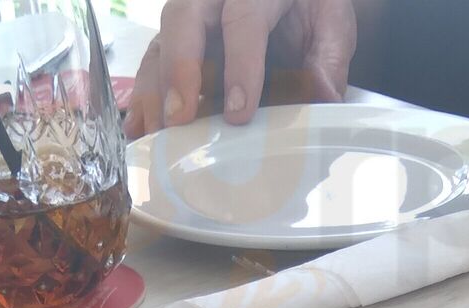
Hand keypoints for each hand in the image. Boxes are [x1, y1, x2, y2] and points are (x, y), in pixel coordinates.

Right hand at [124, 0, 359, 137]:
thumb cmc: (309, 7)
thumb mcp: (330, 23)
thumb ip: (329, 57)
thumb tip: (324, 96)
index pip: (242, 19)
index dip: (240, 66)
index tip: (238, 113)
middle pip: (184, 19)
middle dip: (179, 71)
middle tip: (179, 119)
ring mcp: (189, 13)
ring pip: (160, 41)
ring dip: (154, 91)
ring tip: (155, 134)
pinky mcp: (174, 37)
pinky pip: (152, 60)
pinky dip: (143, 96)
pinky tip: (138, 128)